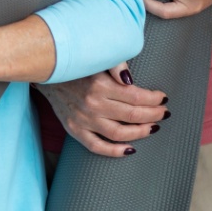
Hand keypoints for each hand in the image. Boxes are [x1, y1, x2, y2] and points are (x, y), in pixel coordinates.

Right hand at [36, 65, 167, 156]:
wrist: (47, 72)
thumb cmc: (77, 65)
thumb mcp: (97, 58)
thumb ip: (116, 64)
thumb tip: (131, 80)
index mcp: (100, 84)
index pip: (136, 96)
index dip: (154, 99)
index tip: (162, 98)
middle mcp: (92, 104)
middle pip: (132, 115)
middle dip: (153, 115)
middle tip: (163, 113)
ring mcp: (83, 119)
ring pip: (119, 133)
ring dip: (141, 132)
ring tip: (152, 127)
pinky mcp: (74, 130)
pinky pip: (97, 147)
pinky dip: (115, 151)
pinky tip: (131, 149)